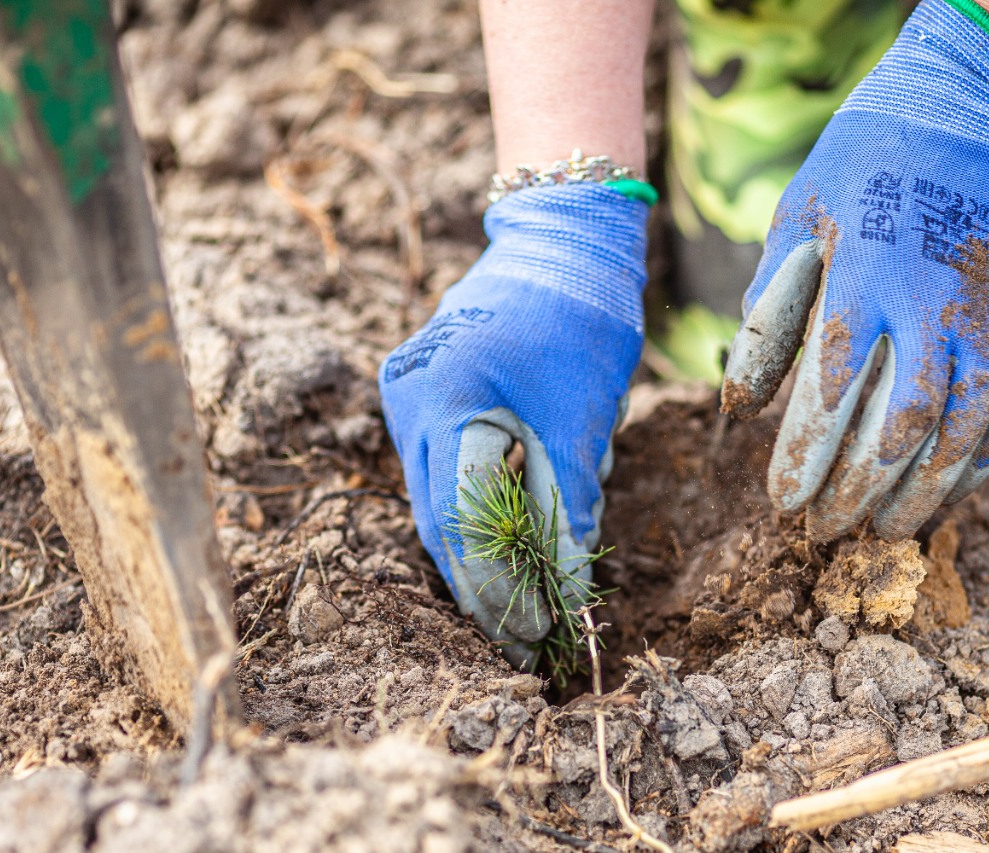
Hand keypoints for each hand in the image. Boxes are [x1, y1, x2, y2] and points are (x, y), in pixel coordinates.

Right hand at [380, 184, 647, 664]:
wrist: (560, 243)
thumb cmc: (580, 319)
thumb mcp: (583, 416)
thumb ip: (568, 502)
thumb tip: (568, 586)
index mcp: (445, 394)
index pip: (463, 515)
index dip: (499, 582)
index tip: (538, 629)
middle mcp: (408, 397)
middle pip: (437, 518)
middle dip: (482, 585)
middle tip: (525, 640)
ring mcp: (405, 395)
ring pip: (435, 501)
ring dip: (477, 556)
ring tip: (520, 610)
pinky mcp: (419, 396)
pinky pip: (441, 473)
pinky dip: (474, 515)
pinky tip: (505, 554)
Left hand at [721, 0, 988, 541]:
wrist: (968, 109)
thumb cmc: (860, 166)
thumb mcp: (794, 222)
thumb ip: (768, 313)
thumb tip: (739, 401)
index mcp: (862, 283)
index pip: (829, 398)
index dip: (805, 461)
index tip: (782, 505)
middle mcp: (931, 309)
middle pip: (895, 432)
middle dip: (856, 493)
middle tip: (824, 534)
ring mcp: (987, 317)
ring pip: (962, 433)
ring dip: (922, 493)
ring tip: (884, 530)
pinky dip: (986, 460)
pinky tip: (953, 491)